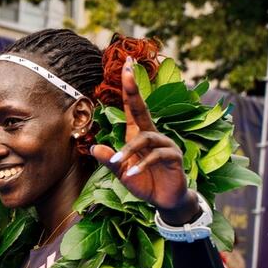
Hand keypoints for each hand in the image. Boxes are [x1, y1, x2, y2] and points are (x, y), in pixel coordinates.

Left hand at [88, 58, 196, 220]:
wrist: (165, 201)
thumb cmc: (144, 183)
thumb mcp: (122, 173)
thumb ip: (110, 161)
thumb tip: (94, 148)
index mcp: (139, 134)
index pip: (133, 107)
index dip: (130, 88)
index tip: (126, 66)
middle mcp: (153, 134)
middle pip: (142, 108)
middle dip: (134, 89)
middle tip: (127, 70)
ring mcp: (165, 144)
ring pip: (146, 138)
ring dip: (129, 151)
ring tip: (119, 165)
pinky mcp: (174, 157)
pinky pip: (157, 156)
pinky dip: (142, 164)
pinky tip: (132, 174)